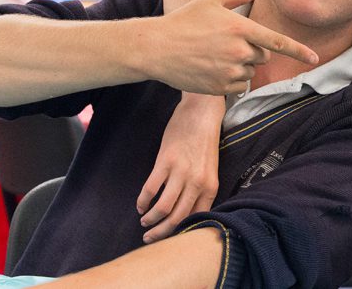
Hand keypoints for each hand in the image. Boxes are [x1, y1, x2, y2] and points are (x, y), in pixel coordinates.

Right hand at [136, 94, 223, 242]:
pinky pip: (151, 188)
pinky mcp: (165, 161)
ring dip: (151, 219)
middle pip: (178, 217)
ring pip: (163, 207)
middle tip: (150, 238)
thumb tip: (185, 211)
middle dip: (161, 233)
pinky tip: (140, 205)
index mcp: (210, 187)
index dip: (180, 232)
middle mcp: (197, 183)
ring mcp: (181, 172)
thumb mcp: (210, 169)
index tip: (169, 238)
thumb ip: (200, 190)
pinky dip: (143, 200)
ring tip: (144, 222)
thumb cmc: (205, 141)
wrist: (201, 113)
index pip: (195, 218)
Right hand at [152, 0, 318, 94]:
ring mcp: (229, 72)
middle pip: (263, 57)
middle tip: (229, 43)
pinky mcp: (219, 88)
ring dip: (241, 67)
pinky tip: (211, 69)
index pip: (277, 42)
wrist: (156, 48)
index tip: (315, 58)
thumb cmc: (184, 20)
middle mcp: (239, 51)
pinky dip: (230, 81)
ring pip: (250, 73)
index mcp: (240, 28)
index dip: (299, 51)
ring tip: (215, 55)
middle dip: (253, 51)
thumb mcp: (210, 0)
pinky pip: (237, 87)